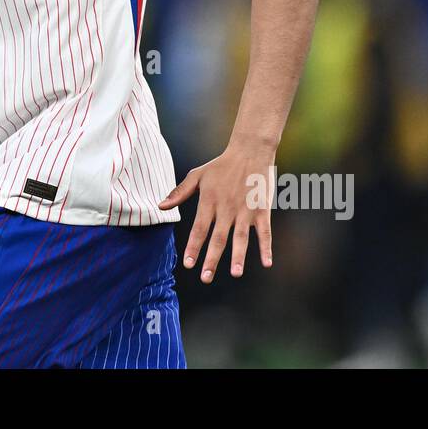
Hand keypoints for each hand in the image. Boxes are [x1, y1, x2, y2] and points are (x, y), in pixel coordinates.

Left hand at [158, 139, 276, 281]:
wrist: (250, 151)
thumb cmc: (221, 165)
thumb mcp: (198, 175)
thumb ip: (179, 192)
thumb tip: (160, 206)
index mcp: (209, 201)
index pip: (199, 228)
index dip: (193, 246)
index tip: (188, 264)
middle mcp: (227, 208)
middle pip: (218, 237)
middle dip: (211, 259)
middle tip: (205, 278)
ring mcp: (245, 210)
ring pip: (241, 237)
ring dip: (238, 256)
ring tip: (235, 273)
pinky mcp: (262, 210)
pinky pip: (264, 232)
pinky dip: (266, 247)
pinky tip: (266, 263)